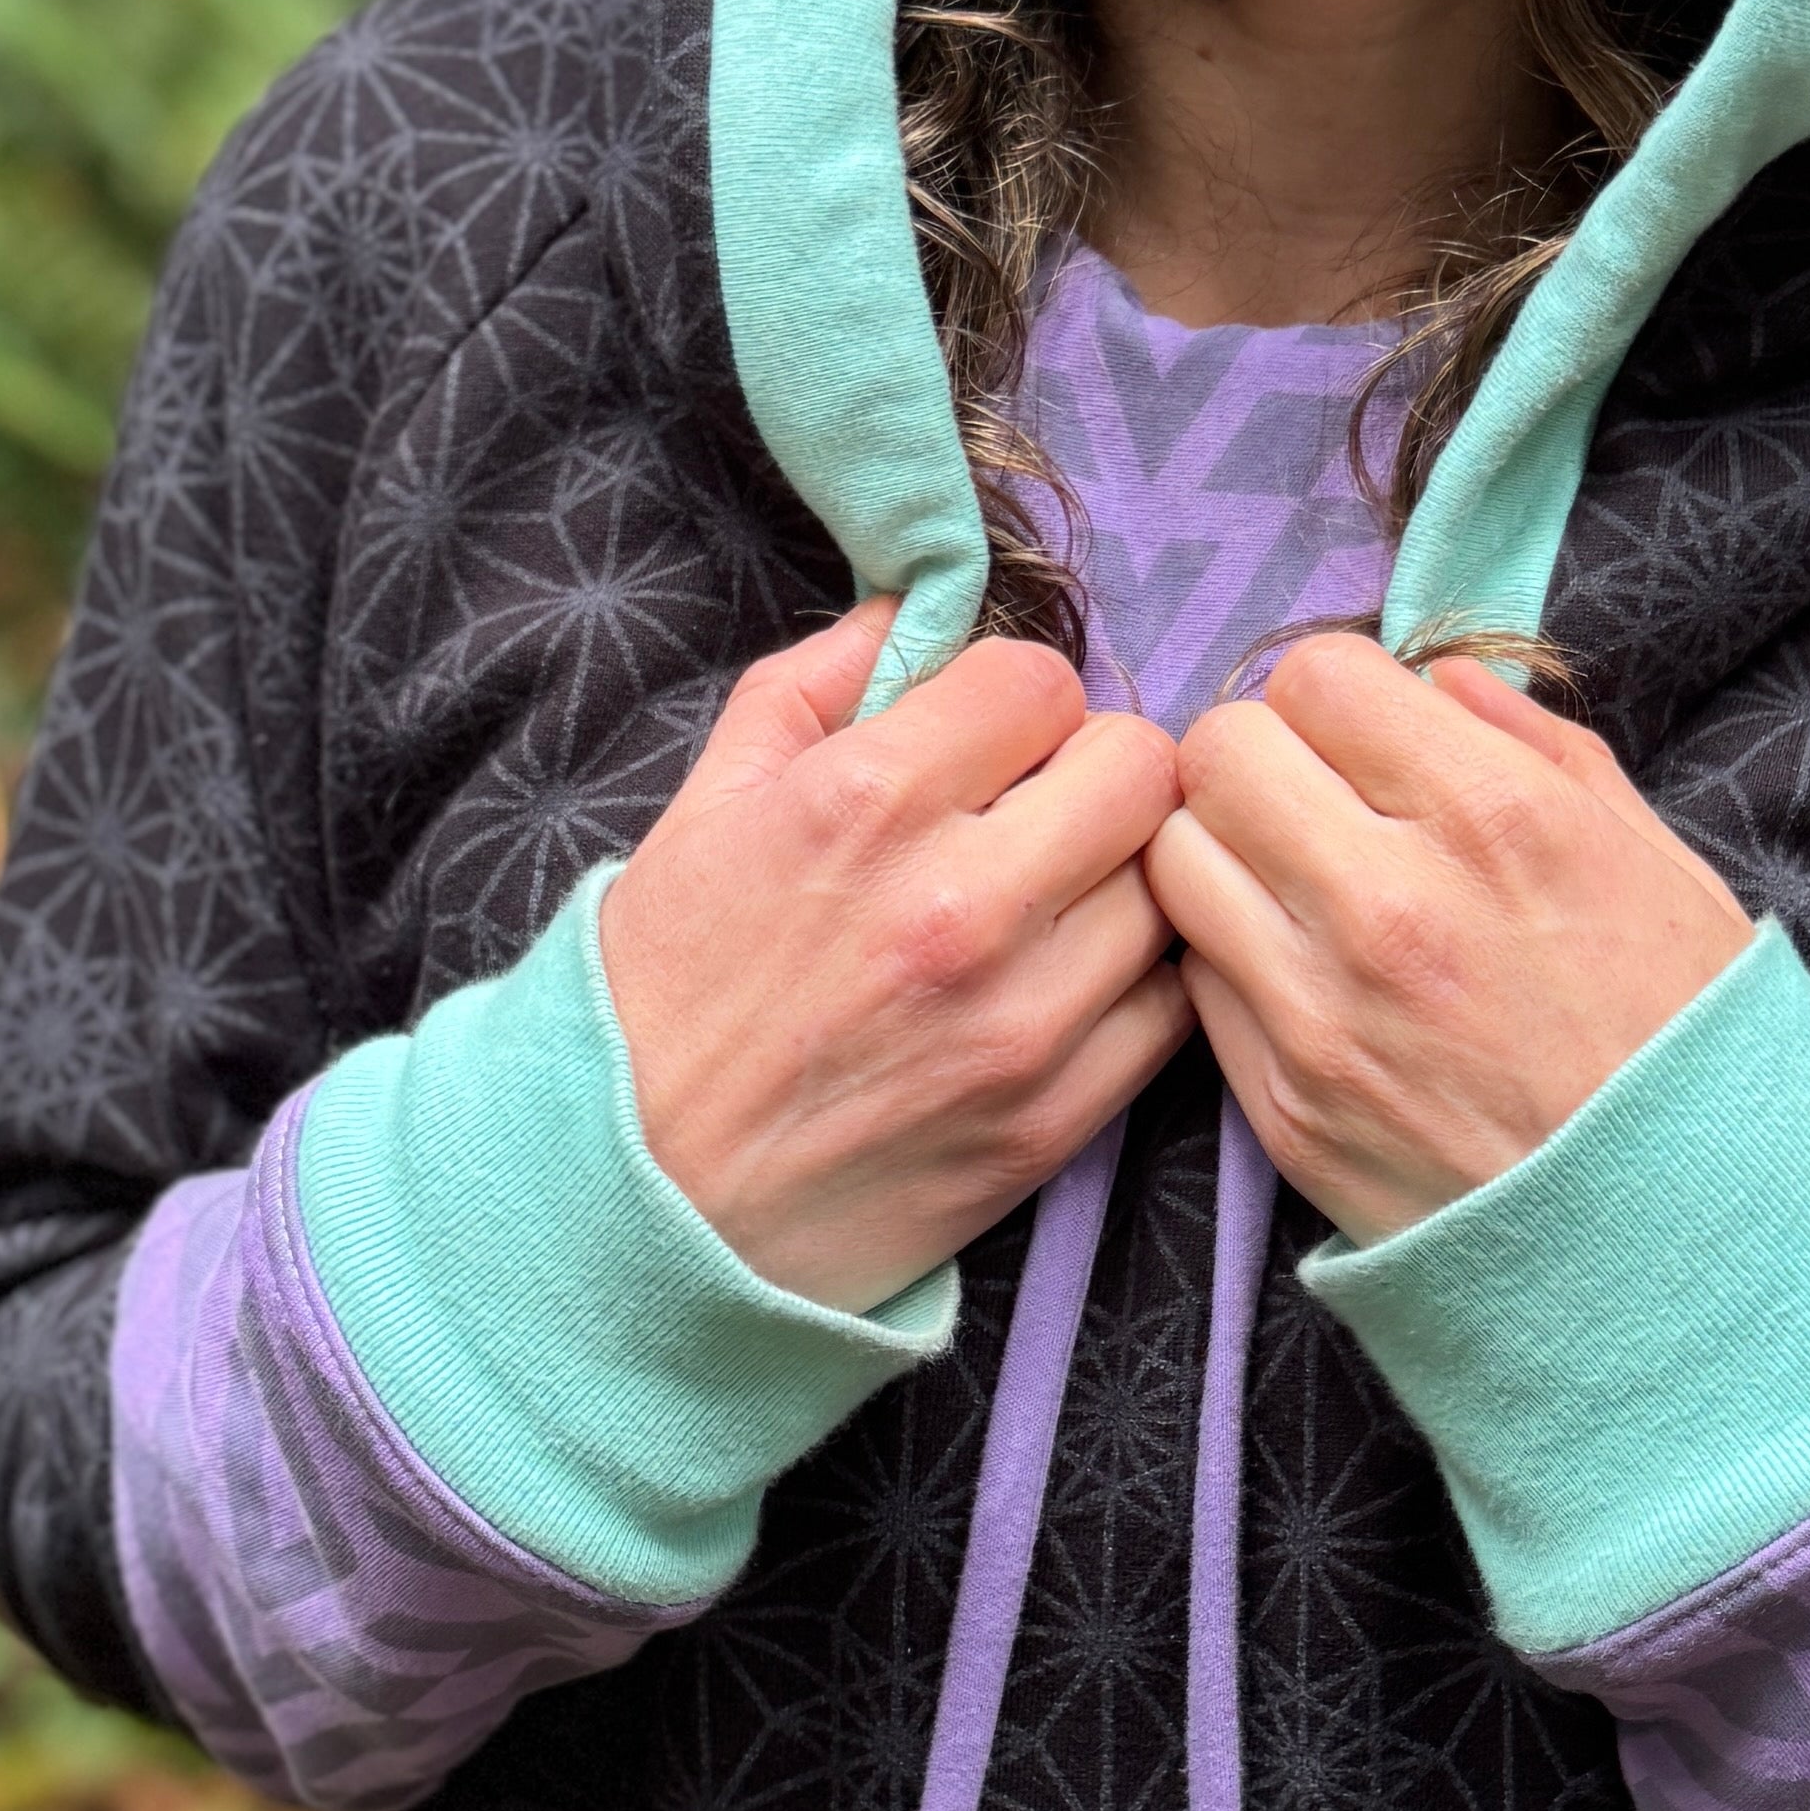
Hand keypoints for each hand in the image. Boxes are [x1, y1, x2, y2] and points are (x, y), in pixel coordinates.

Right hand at [599, 603, 1189, 1312]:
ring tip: (1055, 905)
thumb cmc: (664, 994)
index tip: (992, 744)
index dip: (1018, 702)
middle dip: (1096, 772)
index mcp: (864, 802)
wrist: (639, 1202)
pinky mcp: (1054, 1119)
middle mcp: (958, 903)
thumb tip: (916, 609)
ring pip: (1170, 887)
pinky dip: (1136, 984)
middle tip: (1045, 813)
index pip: (1043, 682)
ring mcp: (1018, 1018)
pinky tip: (1068, 986)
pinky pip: (1170, 1007)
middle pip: (1142, 770)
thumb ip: (815, 684)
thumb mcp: (707, 804)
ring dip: (1122, 880)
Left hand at [1151, 640, 1753, 1242]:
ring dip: (1226, 853)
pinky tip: (1303, 977)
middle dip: (1265, 758)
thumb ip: (1540, 747)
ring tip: (1296, 887)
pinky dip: (1229, 957)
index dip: (1341, 698)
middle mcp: (1389, 905)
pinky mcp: (1282, 1108)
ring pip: (1175, 858)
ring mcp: (1321, 1013)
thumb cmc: (1687, 1045)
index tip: (1371, 738)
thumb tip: (1440, 679)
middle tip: (1317, 803)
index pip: (1317, 675)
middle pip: (1220, 750)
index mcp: (1495, 820)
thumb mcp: (1660, 863)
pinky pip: (1194, 977)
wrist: (1682, 1246)